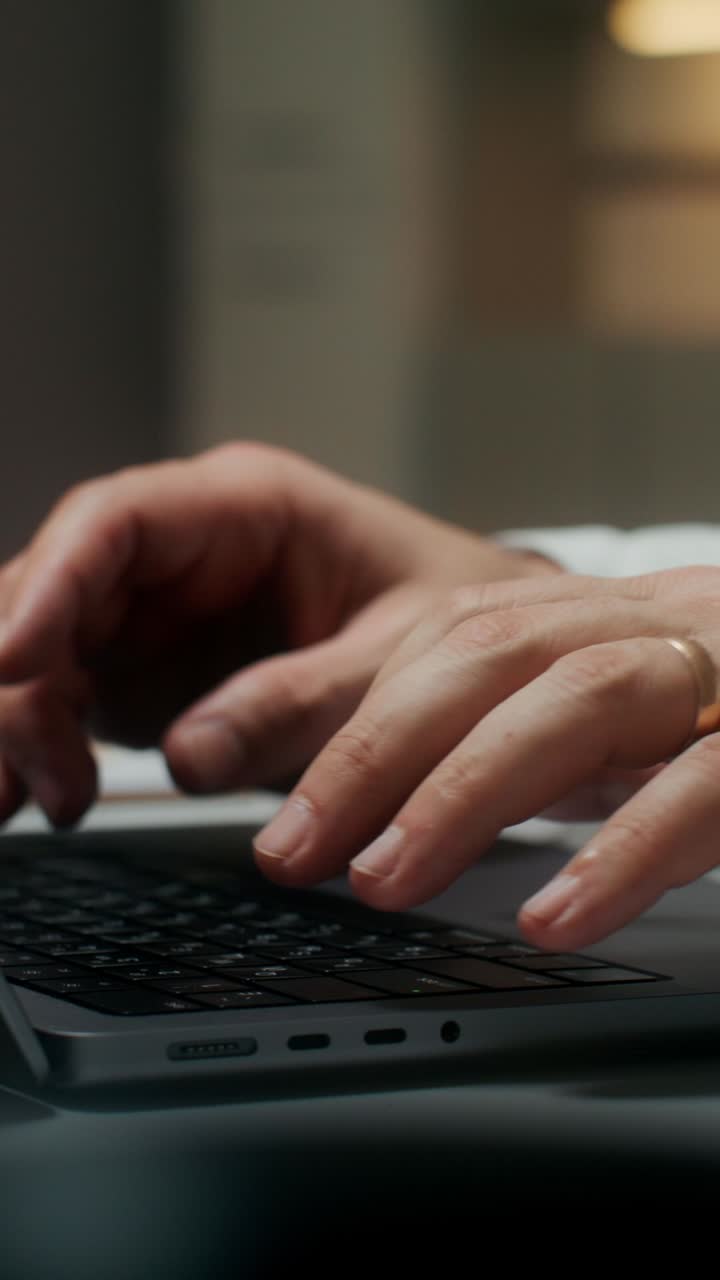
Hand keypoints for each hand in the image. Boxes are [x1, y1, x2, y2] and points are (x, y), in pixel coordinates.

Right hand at [0, 443, 553, 825]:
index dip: (50, 584)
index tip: (12, 659)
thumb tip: (189, 756)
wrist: (493, 660)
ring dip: (20, 723)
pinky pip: (67, 702)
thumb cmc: (461, 624)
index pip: (117, 521)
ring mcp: (158, 616)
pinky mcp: (152, 677)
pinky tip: (42, 799)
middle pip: (54, 588)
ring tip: (23, 801)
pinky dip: (42, 751)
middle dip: (19, 676)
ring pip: (44, 650)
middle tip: (18, 769)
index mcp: (247, 507)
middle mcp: (184, 554)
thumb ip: (303, 703)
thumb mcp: (401, 662)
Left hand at [253, 565, 719, 949]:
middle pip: (493, 656)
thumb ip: (543, 745)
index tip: (286, 814)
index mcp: (611, 613)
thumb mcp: (634, 717)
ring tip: (384, 882)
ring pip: (582, 698)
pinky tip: (554, 913)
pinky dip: (625, 847)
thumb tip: (397, 818)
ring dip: (467, 792)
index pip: (457, 638)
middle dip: (376, 754)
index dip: (359, 718)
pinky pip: (711, 783)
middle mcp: (664, 618)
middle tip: (294, 855)